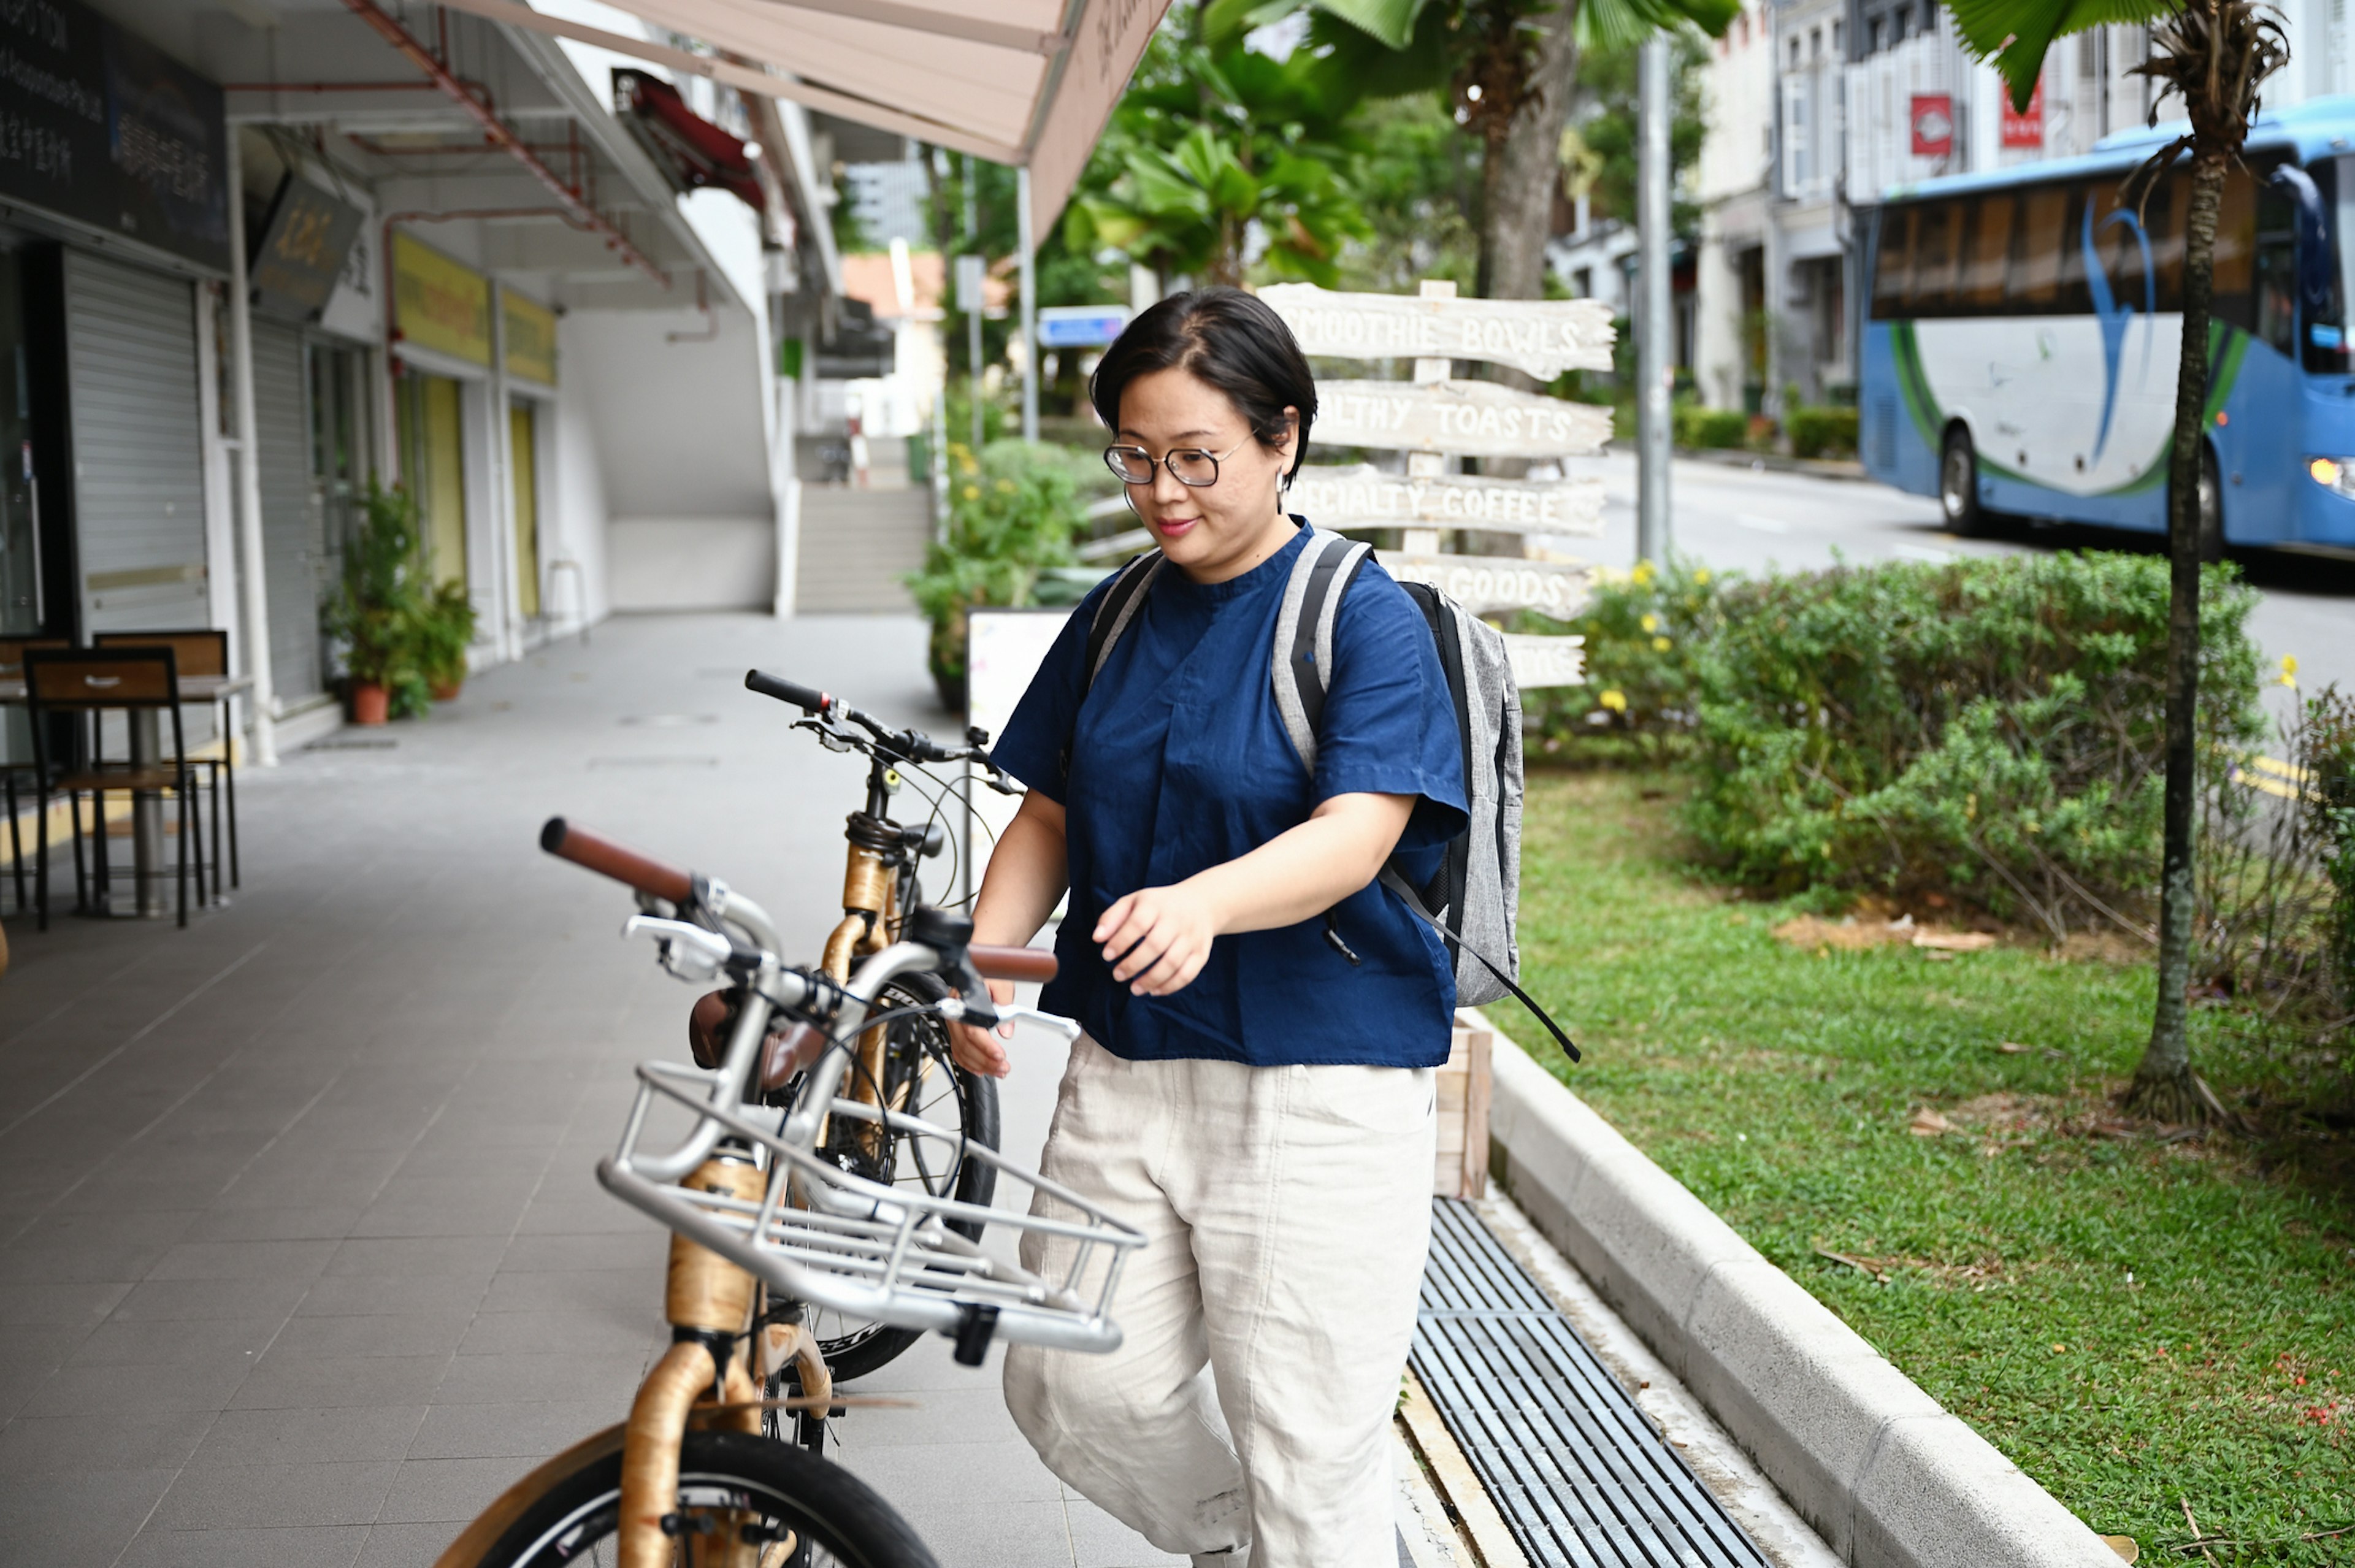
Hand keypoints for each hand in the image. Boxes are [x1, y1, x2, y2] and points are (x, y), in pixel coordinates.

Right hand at [948, 978, 1015, 1077]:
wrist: (979, 968)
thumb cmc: (989, 973)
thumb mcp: (1002, 984)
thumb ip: (1005, 1005)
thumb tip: (1006, 1030)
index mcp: (963, 998)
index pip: (972, 1029)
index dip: (985, 1046)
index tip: (999, 1055)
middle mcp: (954, 1011)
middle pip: (965, 1044)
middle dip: (985, 1060)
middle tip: (1003, 1067)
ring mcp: (953, 1021)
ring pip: (961, 1050)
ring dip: (980, 1064)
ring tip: (998, 1070)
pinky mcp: (955, 1028)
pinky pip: (957, 1050)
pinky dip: (968, 1062)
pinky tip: (980, 1069)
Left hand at [1096, 881, 1219, 995]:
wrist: (1200, 904)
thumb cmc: (1158, 906)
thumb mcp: (1134, 902)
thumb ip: (1112, 918)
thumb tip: (1097, 938)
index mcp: (1156, 904)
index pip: (1138, 923)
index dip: (1121, 941)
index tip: (1107, 955)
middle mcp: (1177, 920)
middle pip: (1156, 945)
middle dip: (1134, 964)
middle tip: (1118, 975)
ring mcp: (1191, 937)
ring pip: (1173, 963)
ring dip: (1151, 980)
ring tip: (1134, 988)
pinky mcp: (1201, 953)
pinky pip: (1188, 974)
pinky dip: (1170, 986)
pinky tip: (1154, 990)